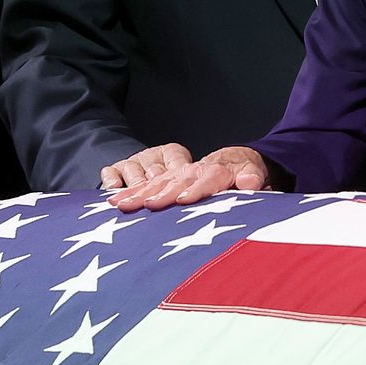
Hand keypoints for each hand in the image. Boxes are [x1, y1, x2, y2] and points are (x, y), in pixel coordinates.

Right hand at [109, 146, 269, 211]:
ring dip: (138, 194)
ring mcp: (177, 175)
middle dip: (161, 194)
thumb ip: (252, 179)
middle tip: (146, 205)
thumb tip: (251, 183)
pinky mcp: (166, 179)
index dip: (195, 191)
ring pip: (156, 184)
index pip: (206, 181)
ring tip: (121, 204)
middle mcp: (192, 172)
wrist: (231, 159)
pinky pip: (146, 185)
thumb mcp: (253, 172)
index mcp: (216, 172)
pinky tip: (113, 201)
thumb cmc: (242, 171)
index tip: (184, 200)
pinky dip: (130, 193)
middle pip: (176, 183)